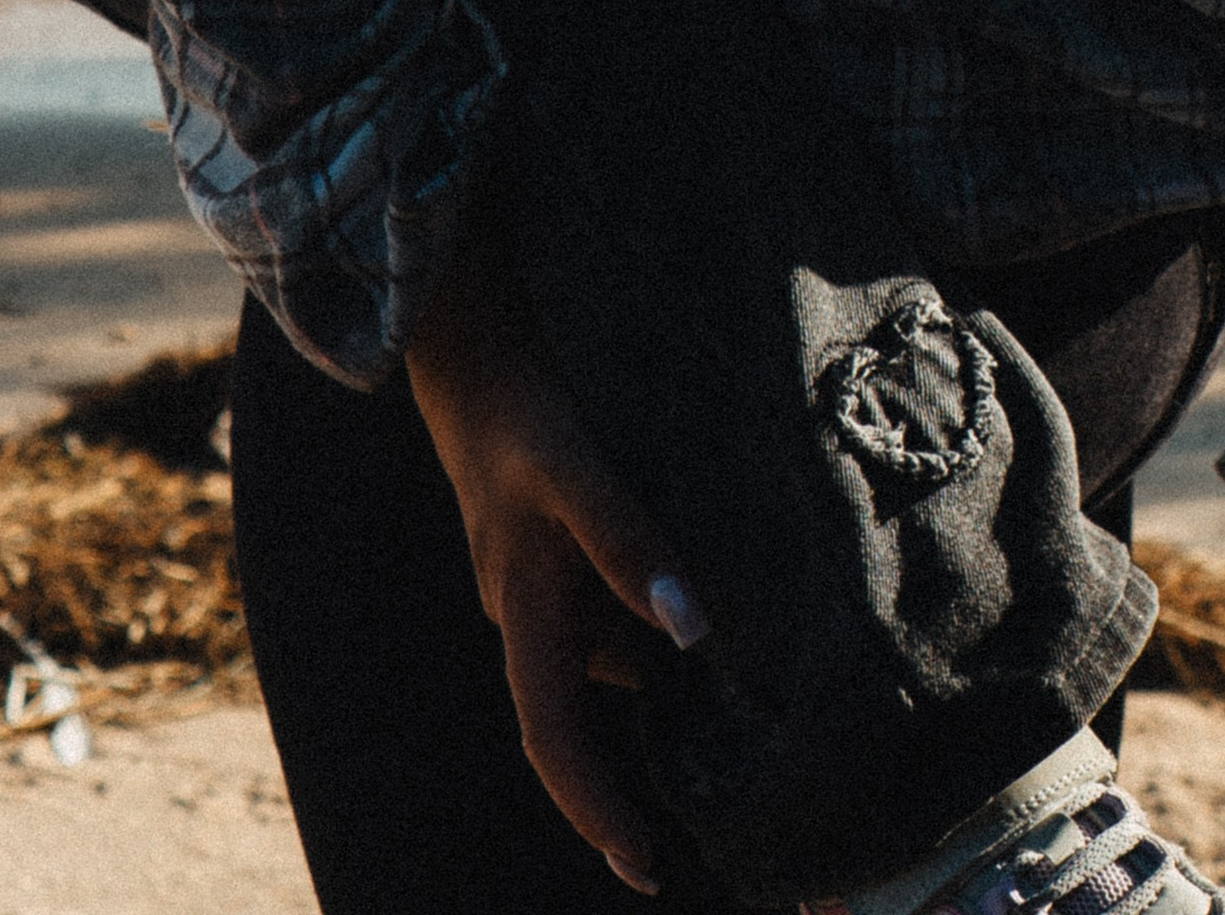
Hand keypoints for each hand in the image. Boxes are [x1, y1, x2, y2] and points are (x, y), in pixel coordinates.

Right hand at [405, 236, 706, 894]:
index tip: (646, 865)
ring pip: (608, 660)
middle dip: (635, 769)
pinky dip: (655, 625)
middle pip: (583, 717)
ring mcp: (543, 593)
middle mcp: (532, 621)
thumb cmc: (526, 415)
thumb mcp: (578, 470)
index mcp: (525, 617)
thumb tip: (691, 630)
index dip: (597, 810)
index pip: (556, 740)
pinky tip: (704, 612)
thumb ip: (629, 543)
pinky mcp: (560, 562)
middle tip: (714, 801)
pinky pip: (611, 615)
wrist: (477, 360)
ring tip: (747, 691)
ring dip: (661, 677)